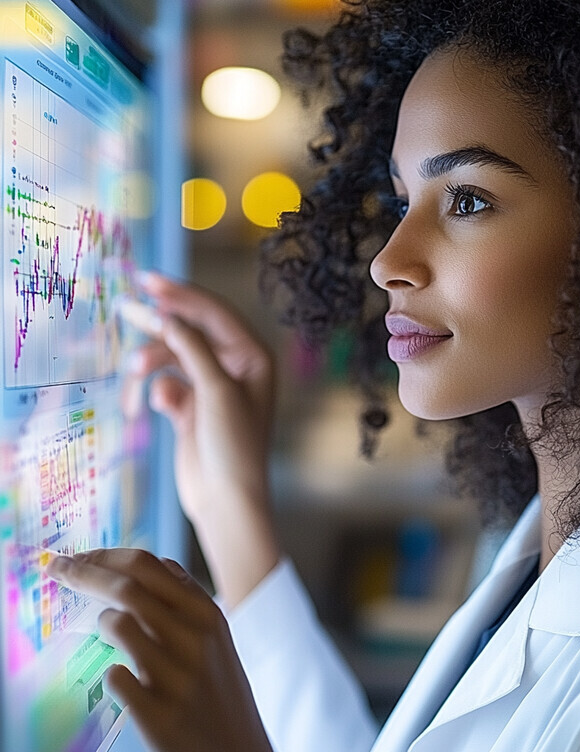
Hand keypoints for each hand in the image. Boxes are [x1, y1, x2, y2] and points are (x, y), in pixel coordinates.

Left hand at [46, 549, 273, 751]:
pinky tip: (123, 677)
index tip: (76, 557)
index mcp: (206, 612)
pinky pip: (116, 677)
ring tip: (106, 631)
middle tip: (56, 569)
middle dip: (84, 572)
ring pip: (119, 623)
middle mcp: (195, 636)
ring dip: (103, 621)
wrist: (239, 749)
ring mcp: (178, 675)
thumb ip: (187, 601)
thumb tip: (152, 566)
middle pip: (127, 586)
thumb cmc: (220, 688)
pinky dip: (111, 672)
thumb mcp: (216, 636)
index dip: (105, 556)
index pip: (148, 565)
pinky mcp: (160, 714)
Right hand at [127, 273, 280, 605]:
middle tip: (125, 306)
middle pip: (190, 330)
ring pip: (172, 357)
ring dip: (151, 364)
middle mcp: (234, 366)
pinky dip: (155, 392)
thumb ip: (191, 347)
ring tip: (134, 377)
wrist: (225, 500)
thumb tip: (167, 313)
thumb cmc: (233, 444)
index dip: (181, 294)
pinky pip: (165, 384)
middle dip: (159, 323)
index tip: (147, 281)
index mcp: (252, 356)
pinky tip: (155, 409)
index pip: (213, 313)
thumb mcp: (215, 390)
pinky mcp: (191, 406)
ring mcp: (211, 386)